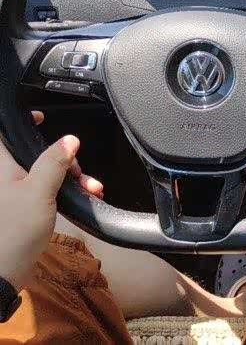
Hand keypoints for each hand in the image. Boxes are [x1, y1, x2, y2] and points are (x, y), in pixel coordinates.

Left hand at [0, 111, 102, 290]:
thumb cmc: (13, 231)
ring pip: (43, 173)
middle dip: (63, 158)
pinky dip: (64, 191)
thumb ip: (54, 162)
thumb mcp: (39, 191)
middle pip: (34, 154)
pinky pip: (45, 190)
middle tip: (77, 171)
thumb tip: (69, 140)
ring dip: (68, 177)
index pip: (9, 134)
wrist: (1, 273)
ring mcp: (13, 193)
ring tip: (89, 188)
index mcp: (2, 166)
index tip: (43, 119)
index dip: (25, 123)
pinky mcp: (21, 210)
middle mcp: (6, 177)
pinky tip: (83, 197)